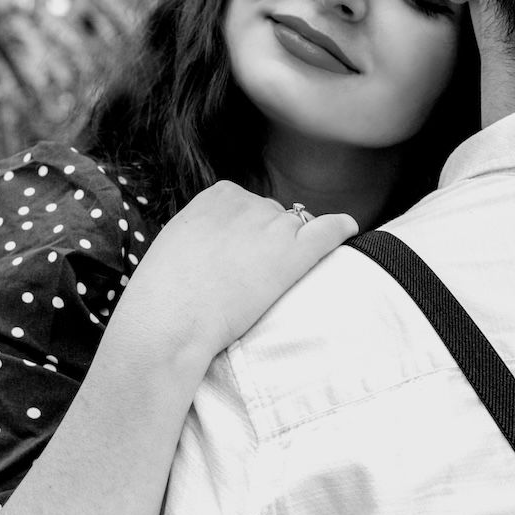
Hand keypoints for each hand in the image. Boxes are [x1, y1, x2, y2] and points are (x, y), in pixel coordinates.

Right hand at [103, 182, 357, 378]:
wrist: (168, 320)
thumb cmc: (165, 294)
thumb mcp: (178, 242)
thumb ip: (207, 231)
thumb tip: (230, 241)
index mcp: (218, 194)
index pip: (248, 205)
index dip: (244, 235)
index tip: (233, 260)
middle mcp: (249, 203)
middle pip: (273, 218)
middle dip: (266, 244)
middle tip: (244, 282)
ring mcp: (273, 226)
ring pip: (296, 230)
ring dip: (289, 252)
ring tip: (266, 285)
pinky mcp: (292, 253)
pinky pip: (329, 231)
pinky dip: (341, 229)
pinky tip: (349, 229)